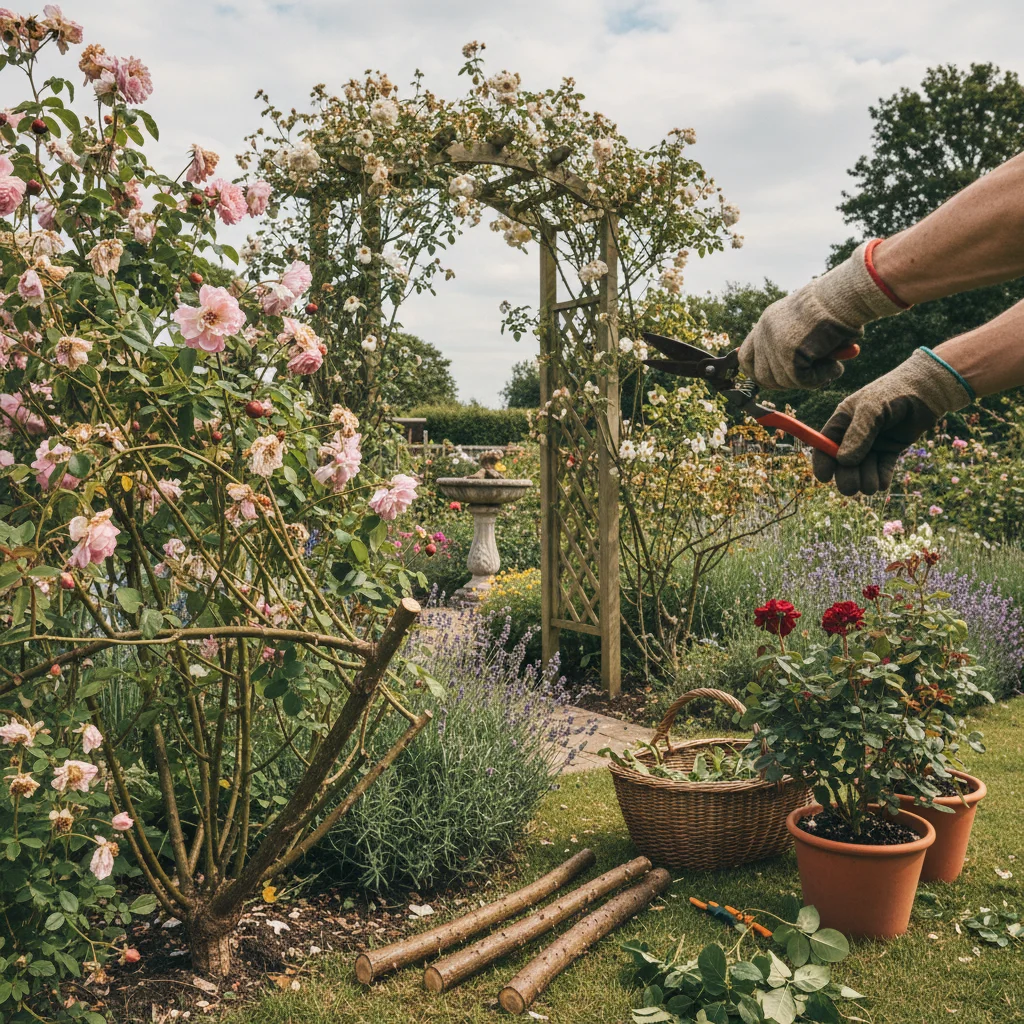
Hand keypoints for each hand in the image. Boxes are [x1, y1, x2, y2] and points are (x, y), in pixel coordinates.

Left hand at [739, 241, 906, 390]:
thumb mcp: (807, 324)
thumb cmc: (837, 306)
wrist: (845, 294)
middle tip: (808, 378)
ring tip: (831, 366)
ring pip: (783, 381)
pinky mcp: (789, 353)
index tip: (774, 379)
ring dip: (809, 380)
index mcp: (767, 322)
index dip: (758, 372)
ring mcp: (774, 343)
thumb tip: (798, 377)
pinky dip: (821, 378)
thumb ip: (796, 346)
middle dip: (784, 383)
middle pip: (761, 375)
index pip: (745, 357)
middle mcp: (765, 332)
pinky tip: (835, 366)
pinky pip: (801, 381)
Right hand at [812, 348, 972, 495]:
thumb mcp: (872, 409)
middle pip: (842, 464)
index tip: (825, 477)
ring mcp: (873, 443)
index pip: (824, 445)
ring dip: (866, 481)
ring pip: (863, 469)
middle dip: (847, 478)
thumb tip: (843, 461)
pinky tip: (883, 484)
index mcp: (843, 421)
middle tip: (853, 488)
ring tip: (873, 486)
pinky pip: (882, 468)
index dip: (822, 462)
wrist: (927, 391)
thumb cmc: (895, 393)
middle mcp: (855, 434)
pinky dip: (881, 478)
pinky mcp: (891, 449)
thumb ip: (858, 434)